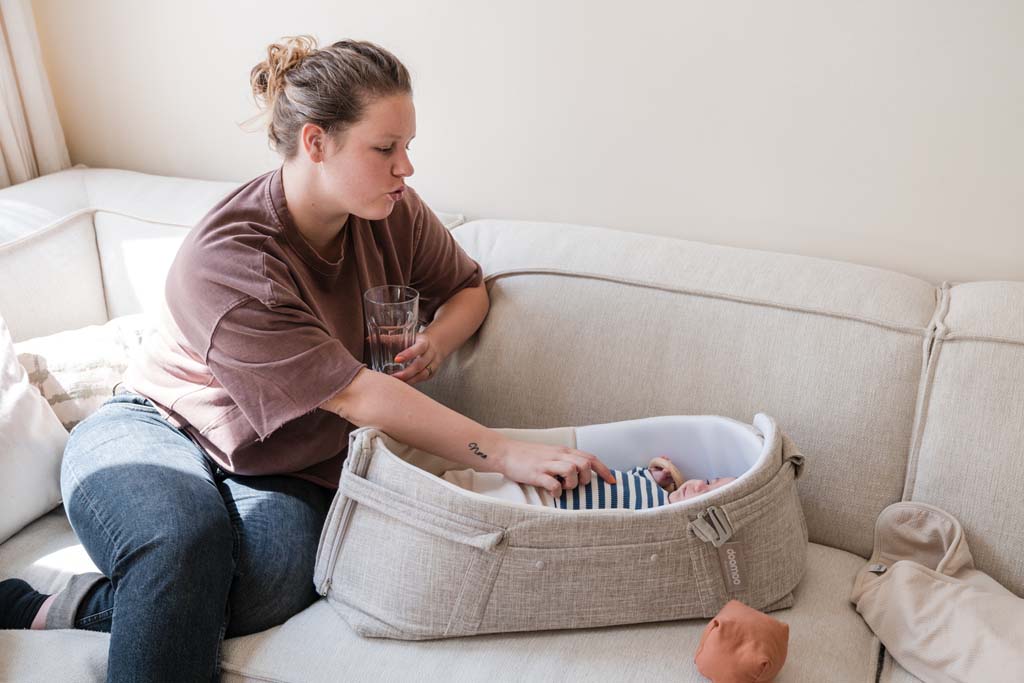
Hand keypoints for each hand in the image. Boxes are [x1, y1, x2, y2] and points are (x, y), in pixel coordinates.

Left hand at [390, 331, 443, 385]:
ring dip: (409, 380)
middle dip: (406, 372)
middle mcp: (430, 354)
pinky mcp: (432, 373)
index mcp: (424, 342)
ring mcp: (433, 364)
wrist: (436, 345)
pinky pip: (422, 379)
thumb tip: (370, 339)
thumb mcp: (408, 336)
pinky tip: (403, 385)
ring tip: (396, 383)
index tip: (396, 359)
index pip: (418, 348)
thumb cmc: (418, 341)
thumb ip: (391, 339)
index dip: (408, 354)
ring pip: (423, 375)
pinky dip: (412, 382)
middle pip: (420, 364)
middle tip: (393, 376)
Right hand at [495, 438, 616, 498]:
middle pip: (584, 464)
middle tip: (576, 485)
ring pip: (572, 471)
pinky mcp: (536, 473)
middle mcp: (558, 455)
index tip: (612, 482)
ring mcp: (547, 464)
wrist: (505, 452)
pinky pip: (554, 484)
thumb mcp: (550, 454)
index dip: (604, 470)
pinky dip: (557, 492)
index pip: (590, 458)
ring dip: (572, 484)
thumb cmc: (528, 456)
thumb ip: (564, 461)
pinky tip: (552, 493)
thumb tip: (580, 473)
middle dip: (586, 479)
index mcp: (563, 451)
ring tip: (563, 488)